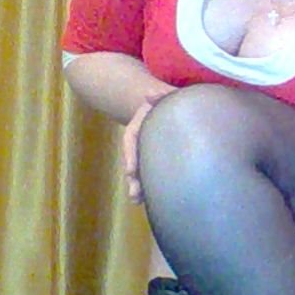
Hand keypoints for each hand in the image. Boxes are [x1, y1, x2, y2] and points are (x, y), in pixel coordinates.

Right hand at [123, 88, 174, 203]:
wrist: (163, 105)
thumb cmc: (163, 101)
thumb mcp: (161, 96)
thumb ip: (159, 95)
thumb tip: (153, 94)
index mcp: (138, 126)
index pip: (132, 140)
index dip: (131, 155)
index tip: (131, 170)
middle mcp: (139, 141)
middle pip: (134, 160)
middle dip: (134, 177)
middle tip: (135, 193)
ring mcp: (145, 151)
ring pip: (140, 170)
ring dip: (138, 185)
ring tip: (137, 200)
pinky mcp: (155, 158)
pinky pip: (151, 172)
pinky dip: (149, 185)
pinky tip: (149, 200)